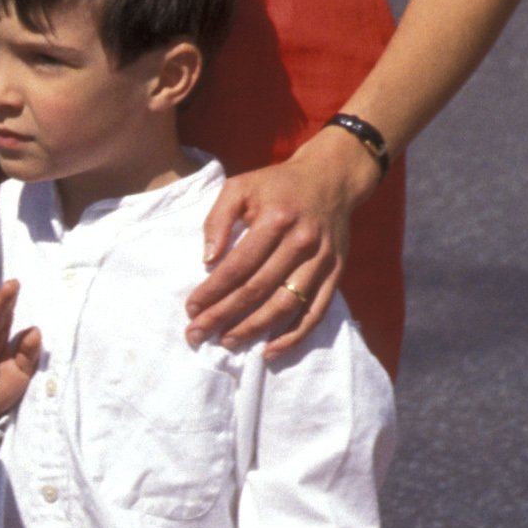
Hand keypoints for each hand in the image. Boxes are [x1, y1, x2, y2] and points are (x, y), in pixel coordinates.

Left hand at [185, 128, 370, 353]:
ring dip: (254, 330)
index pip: (237, 266)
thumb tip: (207, 259)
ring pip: (286, 305)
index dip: (212, 291)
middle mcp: (301, 242)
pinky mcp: (336, 272)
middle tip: (198, 334)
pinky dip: (295, 336)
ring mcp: (322, 260)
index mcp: (276, 219)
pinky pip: (316, 312)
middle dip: (223, 316)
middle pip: (258, 289)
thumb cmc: (277, 184)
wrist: (330, 177)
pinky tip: (270, 350)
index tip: (191, 309)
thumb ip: (218, 219)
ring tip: (227, 342)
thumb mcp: (240, 187)